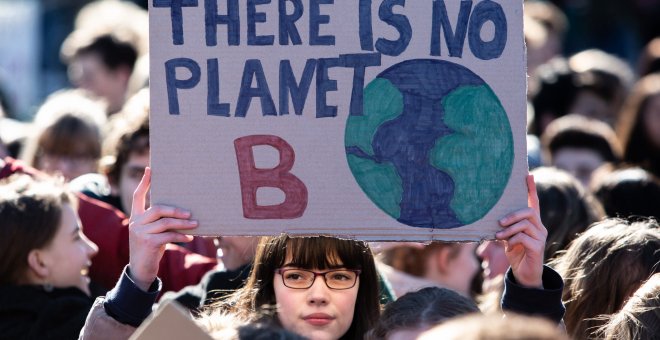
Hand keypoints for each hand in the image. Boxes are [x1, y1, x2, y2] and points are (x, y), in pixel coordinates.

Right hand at [128, 167, 196, 290]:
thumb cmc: (151, 249)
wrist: (141, 270)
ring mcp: (140, 232)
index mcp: (136, 216)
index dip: (144, 182)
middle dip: (176, 210)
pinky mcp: (148, 242)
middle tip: (191, 213)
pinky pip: (169, 235)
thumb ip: (160, 222)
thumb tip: (184, 212)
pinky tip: (190, 238)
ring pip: (165, 222)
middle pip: (158, 208)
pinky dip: (181, 236)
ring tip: (196, 224)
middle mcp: (135, 222)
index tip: (150, 169)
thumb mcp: (153, 233)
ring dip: (183, 223)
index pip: (138, 196)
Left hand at [495, 174, 545, 287]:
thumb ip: (506, 228)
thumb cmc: (516, 254)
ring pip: (525, 224)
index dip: (531, 189)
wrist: (525, 276)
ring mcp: (540, 237)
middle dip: (513, 214)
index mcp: (532, 223)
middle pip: (529, 212)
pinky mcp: (538, 247)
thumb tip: (496, 220)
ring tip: (499, 235)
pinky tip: (509, 245)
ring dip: (509, 228)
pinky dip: (513, 239)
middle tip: (499, 221)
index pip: (534, 202)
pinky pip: (524, 237)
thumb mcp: (508, 239)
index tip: (527, 174)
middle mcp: (539, 227)